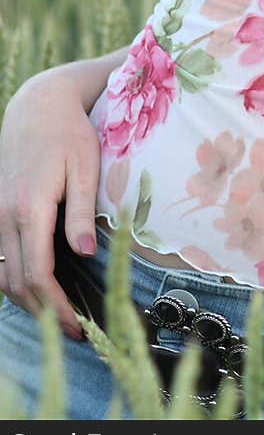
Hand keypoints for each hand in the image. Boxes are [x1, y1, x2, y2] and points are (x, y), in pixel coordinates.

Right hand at [0, 75, 100, 339]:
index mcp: (30, 208)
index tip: (79, 324)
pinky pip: (2, 258)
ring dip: (28, 300)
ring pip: (5, 274)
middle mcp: (6, 217)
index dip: (57, 306)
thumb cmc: (69, 133)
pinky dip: (17, 280)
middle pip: (17, 283)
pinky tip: (41, 286)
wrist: (37, 106)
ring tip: (61, 313)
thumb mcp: (85, 168)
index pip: (37, 275)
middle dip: (45, 312)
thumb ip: (80, 214)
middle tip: (76, 329)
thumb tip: (85, 256)